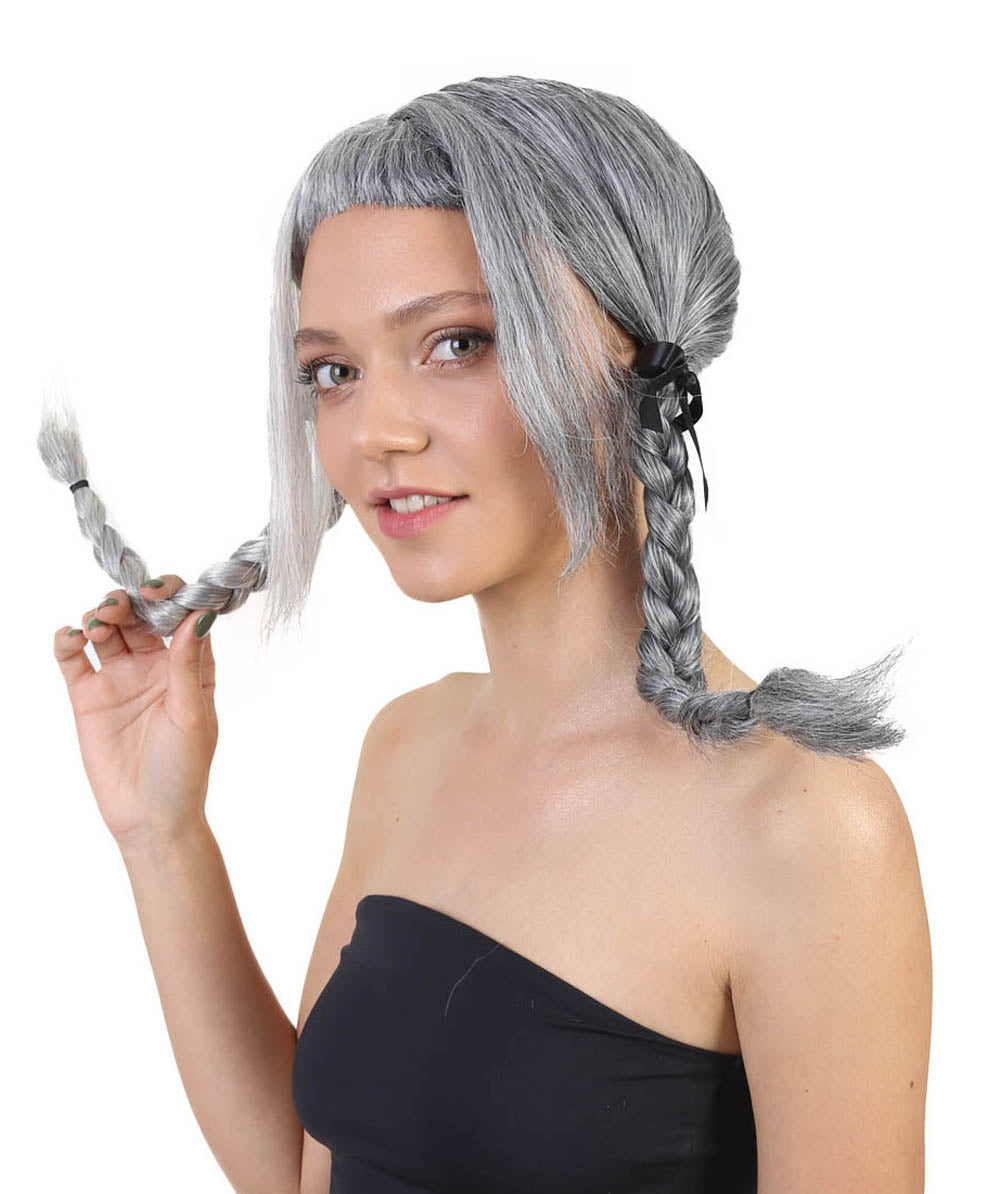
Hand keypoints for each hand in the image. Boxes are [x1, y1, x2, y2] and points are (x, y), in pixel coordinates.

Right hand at [52, 576, 218, 849]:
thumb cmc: (184, 770)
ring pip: (107, 629)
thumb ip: (189, 665)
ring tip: (98, 625)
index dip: (170, 595)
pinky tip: (71, 638)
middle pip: (139, 616)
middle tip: (118, 605)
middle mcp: (154, 665)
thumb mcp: (191, 715)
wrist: (149, 818)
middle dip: (128, 601)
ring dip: (100, 615)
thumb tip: (198, 615)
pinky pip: (74, 658)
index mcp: (189, 666)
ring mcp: (120, 678)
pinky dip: (68, 640)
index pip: (181, 615)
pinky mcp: (88, 696)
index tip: (158, 589)